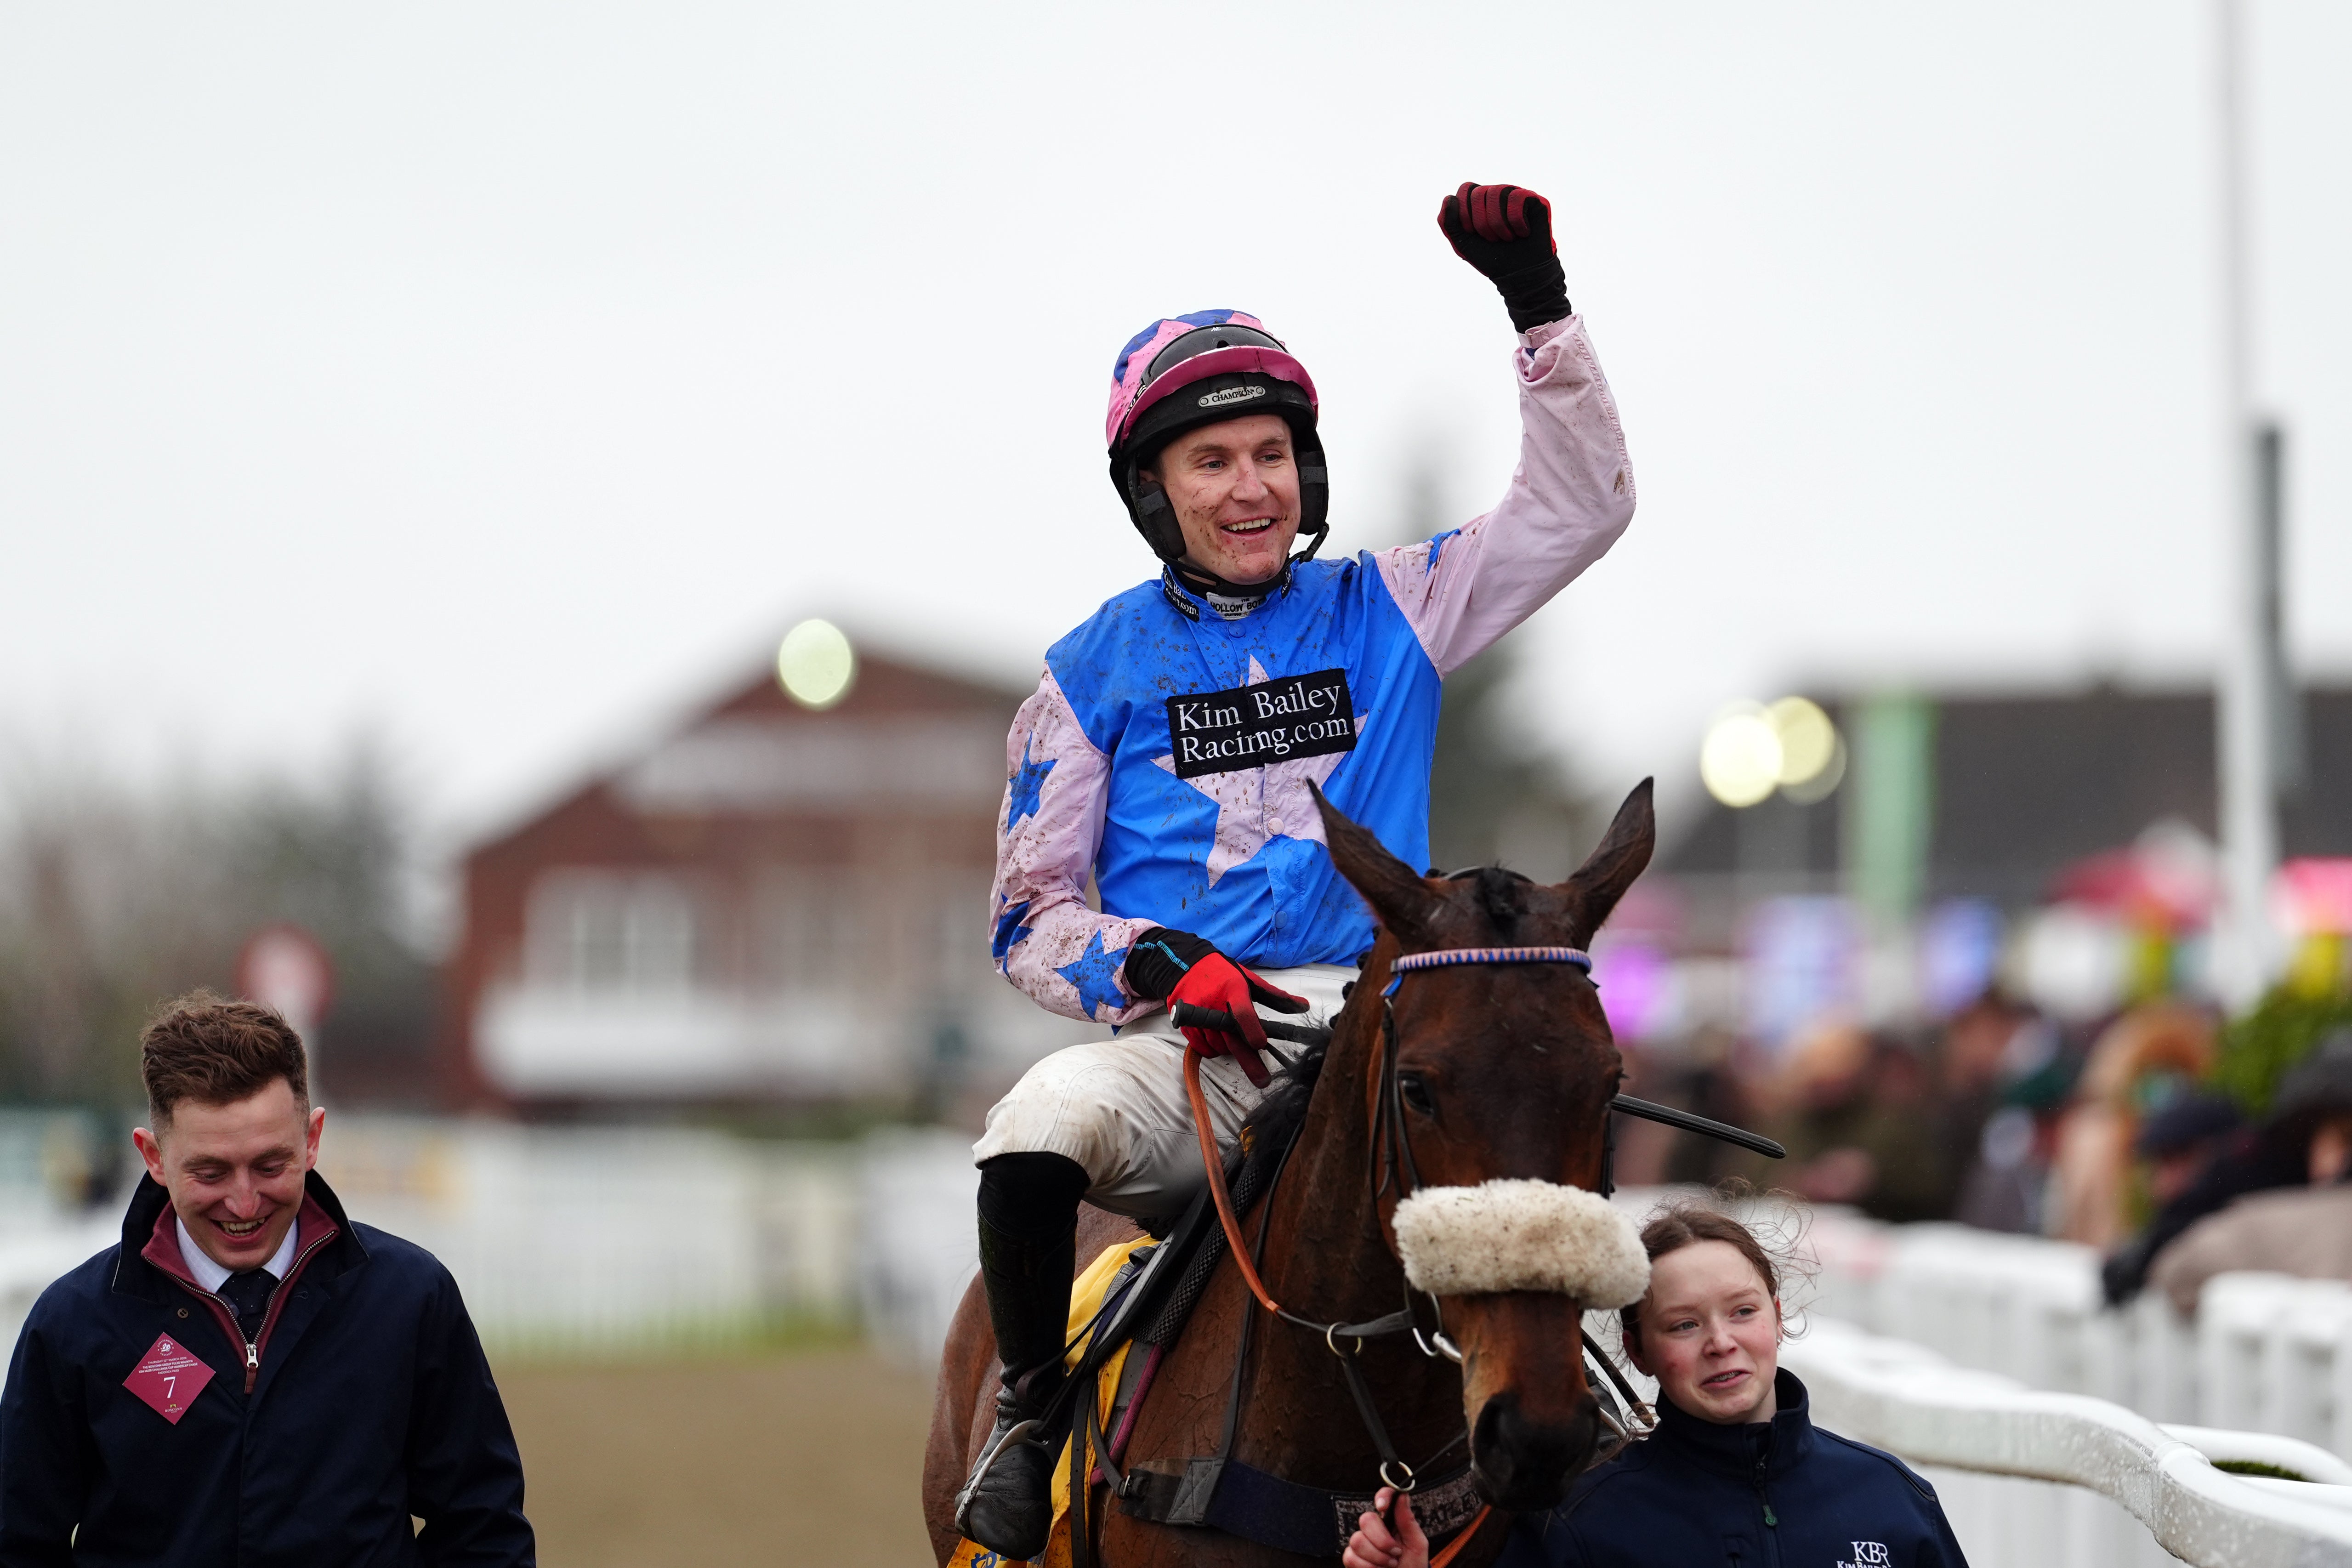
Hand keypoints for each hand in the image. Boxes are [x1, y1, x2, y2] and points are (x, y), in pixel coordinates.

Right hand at [1168, 953, 1307, 1087]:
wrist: (1186, 966)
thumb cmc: (1223, 974)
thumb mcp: (1250, 980)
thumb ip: (1276, 996)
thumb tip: (1305, 1006)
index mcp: (1233, 990)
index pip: (1243, 1014)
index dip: (1252, 1031)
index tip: (1261, 1045)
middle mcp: (1213, 1005)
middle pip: (1232, 1040)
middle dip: (1249, 1063)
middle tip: (1263, 1081)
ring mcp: (1197, 1017)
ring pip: (1219, 1047)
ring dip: (1231, 1050)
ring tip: (1235, 1039)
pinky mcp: (1186, 1026)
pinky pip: (1204, 1049)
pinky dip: (1214, 1050)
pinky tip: (1219, 1040)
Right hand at [1344, 1488, 1427, 1567]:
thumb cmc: (1412, 1565)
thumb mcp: (1417, 1544)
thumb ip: (1408, 1521)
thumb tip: (1402, 1495)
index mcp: (1391, 1521)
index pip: (1383, 1498)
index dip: (1381, 1497)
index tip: (1382, 1507)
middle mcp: (1374, 1529)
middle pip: (1366, 1519)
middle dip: (1382, 1540)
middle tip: (1396, 1552)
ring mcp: (1361, 1543)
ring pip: (1357, 1540)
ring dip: (1378, 1557)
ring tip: (1390, 1564)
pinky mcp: (1352, 1558)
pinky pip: (1350, 1557)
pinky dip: (1367, 1567)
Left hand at [1437, 181, 1570, 332]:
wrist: (1519, 275)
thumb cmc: (1491, 258)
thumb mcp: (1462, 244)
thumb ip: (1448, 223)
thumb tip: (1449, 197)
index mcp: (1479, 201)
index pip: (1465, 189)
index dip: (1465, 214)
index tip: (1473, 233)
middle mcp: (1497, 194)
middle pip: (1479, 193)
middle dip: (1481, 223)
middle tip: (1493, 239)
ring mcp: (1516, 195)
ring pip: (1497, 193)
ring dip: (1498, 224)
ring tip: (1507, 238)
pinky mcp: (1534, 200)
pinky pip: (1517, 198)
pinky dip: (1516, 221)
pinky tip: (1523, 233)